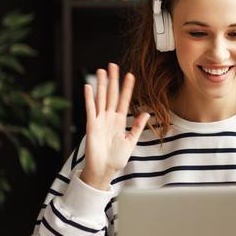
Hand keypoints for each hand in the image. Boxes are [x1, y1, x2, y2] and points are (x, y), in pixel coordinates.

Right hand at [80, 63, 149, 190]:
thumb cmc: (116, 158)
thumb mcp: (131, 141)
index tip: (131, 75)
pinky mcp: (91, 126)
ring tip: (102, 70)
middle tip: (113, 65)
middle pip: (111, 95)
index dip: (127, 88)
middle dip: (113, 80)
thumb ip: (137, 127)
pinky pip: (90, 109)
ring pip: (101, 98)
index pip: (124, 100)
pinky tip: (89, 86)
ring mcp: (99, 120)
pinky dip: (89, 98)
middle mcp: (109, 118)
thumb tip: (146, 112)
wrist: (104, 170)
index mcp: (119, 121)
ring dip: (101, 84)